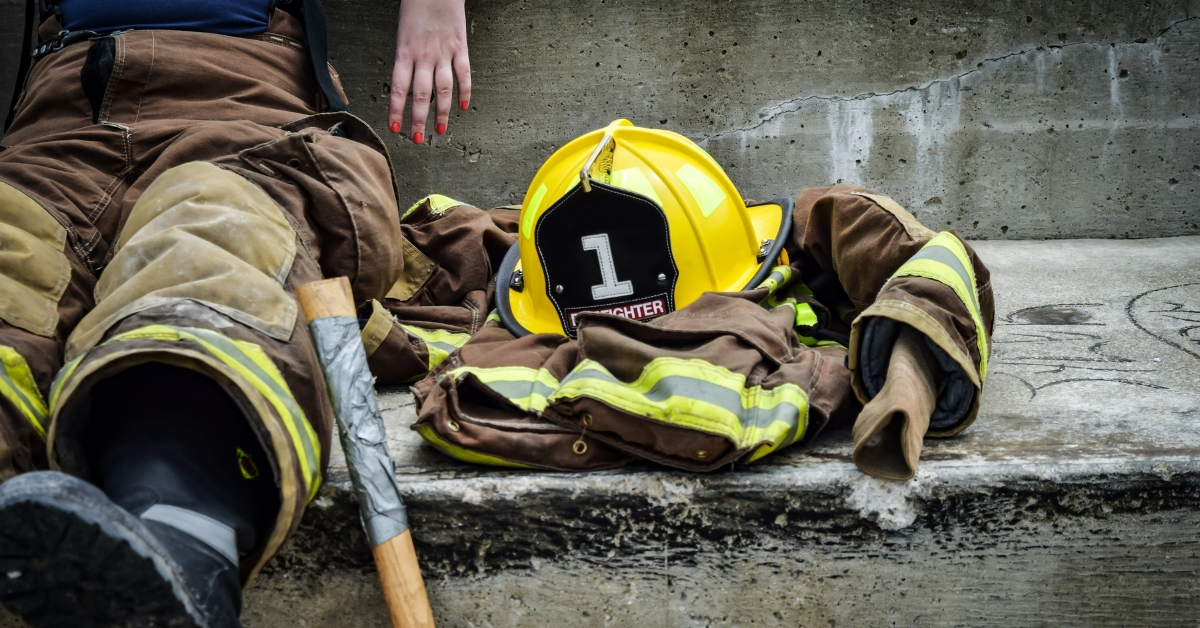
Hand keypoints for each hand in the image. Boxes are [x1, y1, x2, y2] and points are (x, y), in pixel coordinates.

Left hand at [388, 0, 470, 144]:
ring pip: (443, 90)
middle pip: (421, 96)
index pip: (399, 88)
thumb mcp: (402, 32)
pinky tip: (464, 106)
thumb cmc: (416, 5)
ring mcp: (444, 53)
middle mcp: (424, 56)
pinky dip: (465, 92)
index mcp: (405, 51)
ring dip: (441, 113)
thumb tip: (406, 82)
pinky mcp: (460, 48)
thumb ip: (405, 57)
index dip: (397, 110)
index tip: (395, 128)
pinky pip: (464, 75)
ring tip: (440, 130)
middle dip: (418, 120)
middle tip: (417, 139)